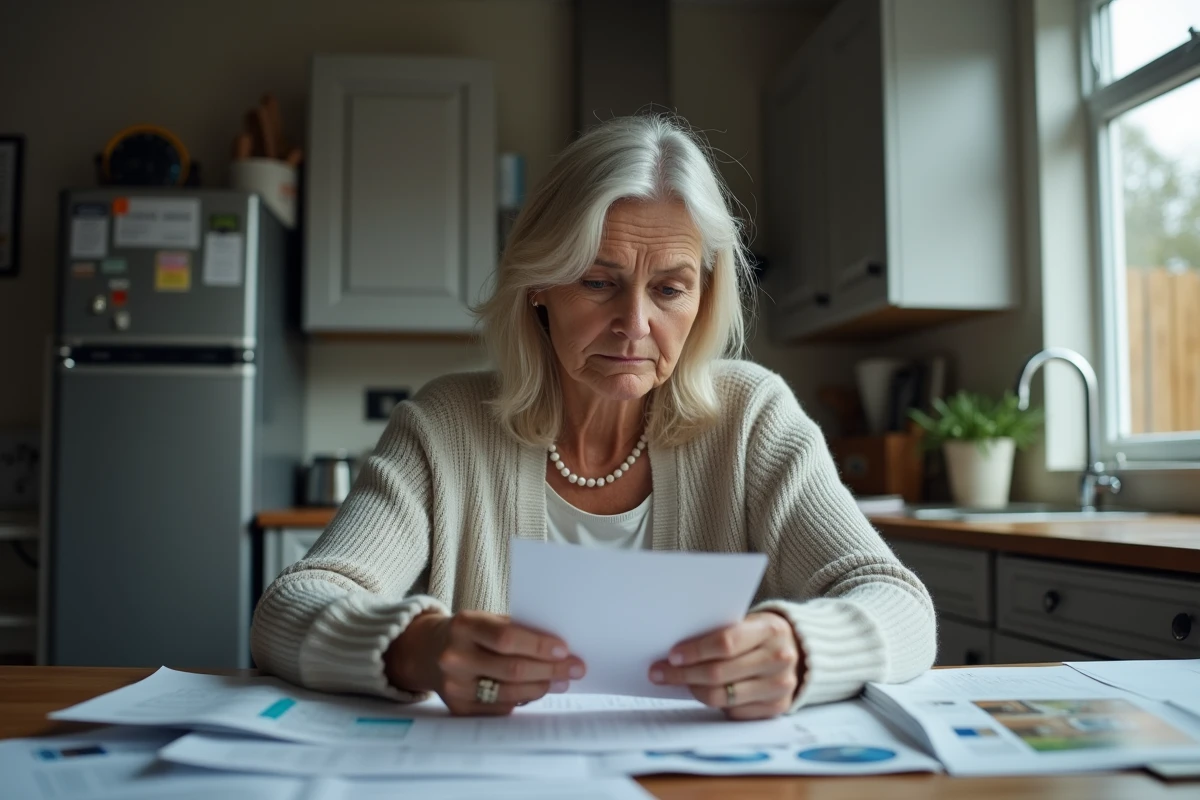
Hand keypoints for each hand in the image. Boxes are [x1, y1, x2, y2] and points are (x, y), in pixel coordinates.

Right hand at [385, 610, 585, 715]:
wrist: (425, 651)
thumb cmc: (468, 632)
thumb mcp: (484, 620)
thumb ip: (516, 630)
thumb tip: (559, 649)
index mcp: (464, 626)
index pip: (507, 637)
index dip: (539, 645)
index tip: (565, 649)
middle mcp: (455, 657)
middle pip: (513, 669)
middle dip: (551, 669)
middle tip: (576, 668)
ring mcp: (455, 686)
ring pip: (510, 692)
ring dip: (543, 687)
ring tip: (562, 680)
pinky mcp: (458, 708)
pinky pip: (501, 707)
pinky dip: (524, 698)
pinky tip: (538, 690)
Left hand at [649, 612, 802, 719]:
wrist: (798, 649)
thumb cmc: (760, 634)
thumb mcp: (748, 622)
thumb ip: (721, 633)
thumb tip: (676, 651)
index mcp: (770, 629)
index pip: (725, 643)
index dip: (695, 651)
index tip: (671, 655)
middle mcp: (779, 658)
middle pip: (719, 674)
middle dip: (683, 674)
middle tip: (659, 673)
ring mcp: (780, 686)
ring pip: (723, 697)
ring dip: (693, 690)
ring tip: (677, 683)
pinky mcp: (777, 707)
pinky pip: (734, 712)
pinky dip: (716, 704)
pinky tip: (704, 693)